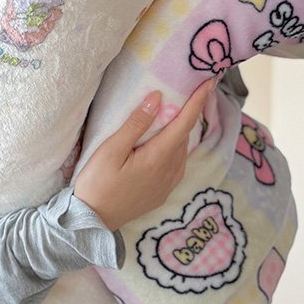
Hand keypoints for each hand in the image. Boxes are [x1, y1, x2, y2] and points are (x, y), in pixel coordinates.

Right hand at [73, 80, 218, 233]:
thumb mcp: (111, 150)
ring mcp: (167, 184)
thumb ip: (135, 124)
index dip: (199, 101)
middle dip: (191, 113)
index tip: (211, 81)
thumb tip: (157, 98)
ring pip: (182, 150)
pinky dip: (176, 148)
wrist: (92, 222)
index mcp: (159, 157)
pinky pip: (176, 164)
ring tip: (177, 114)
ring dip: (182, 131)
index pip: (185, 123)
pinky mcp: (161, 193)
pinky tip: (166, 143)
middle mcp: (170, 171)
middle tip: (192, 91)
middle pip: (185, 135)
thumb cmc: (97, 183)